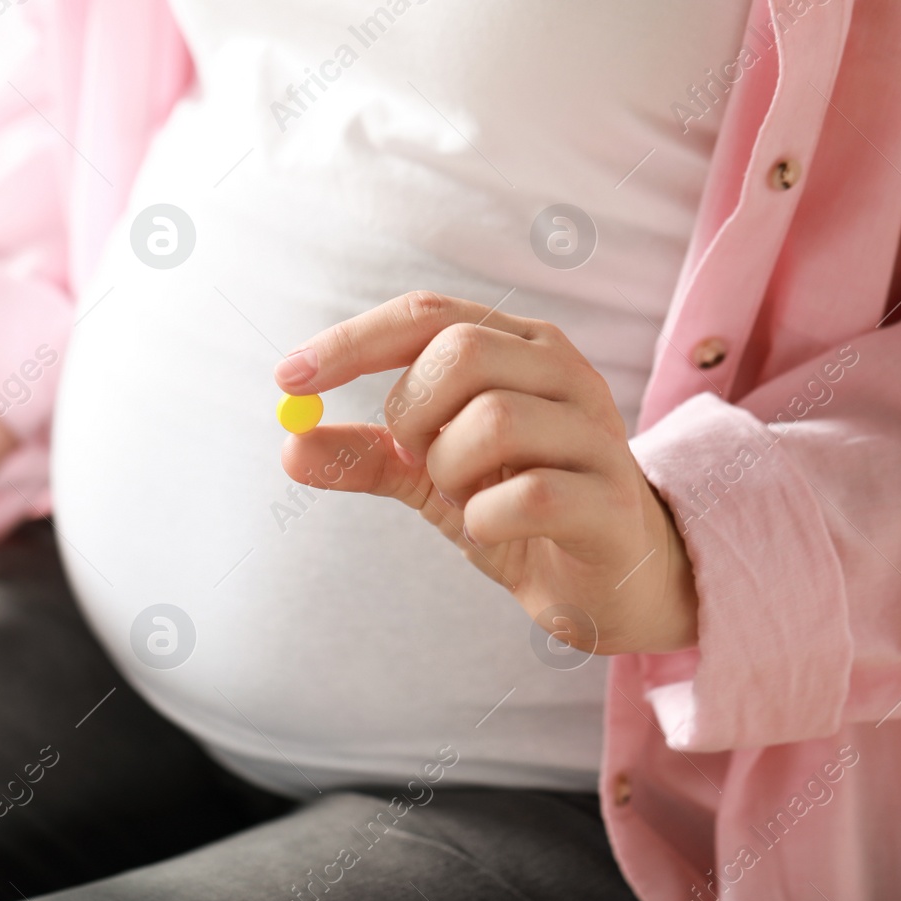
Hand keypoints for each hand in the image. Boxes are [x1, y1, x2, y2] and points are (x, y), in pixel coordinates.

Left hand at [275, 292, 697, 654]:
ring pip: (493, 419)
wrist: (614, 585)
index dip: (352, 342)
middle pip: (461, 353)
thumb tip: (289, 445)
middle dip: (414, 415)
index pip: (427, 314)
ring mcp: (598, 433)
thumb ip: (370, 456)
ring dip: (452, 471)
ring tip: (469, 497)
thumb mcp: (436, 478)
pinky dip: (485, 518)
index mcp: (523, 347)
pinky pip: (525, 496)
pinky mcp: (611, 501)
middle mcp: (566, 373)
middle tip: (423, 461)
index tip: (287, 379)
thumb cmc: (525, 513)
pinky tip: (496, 528)